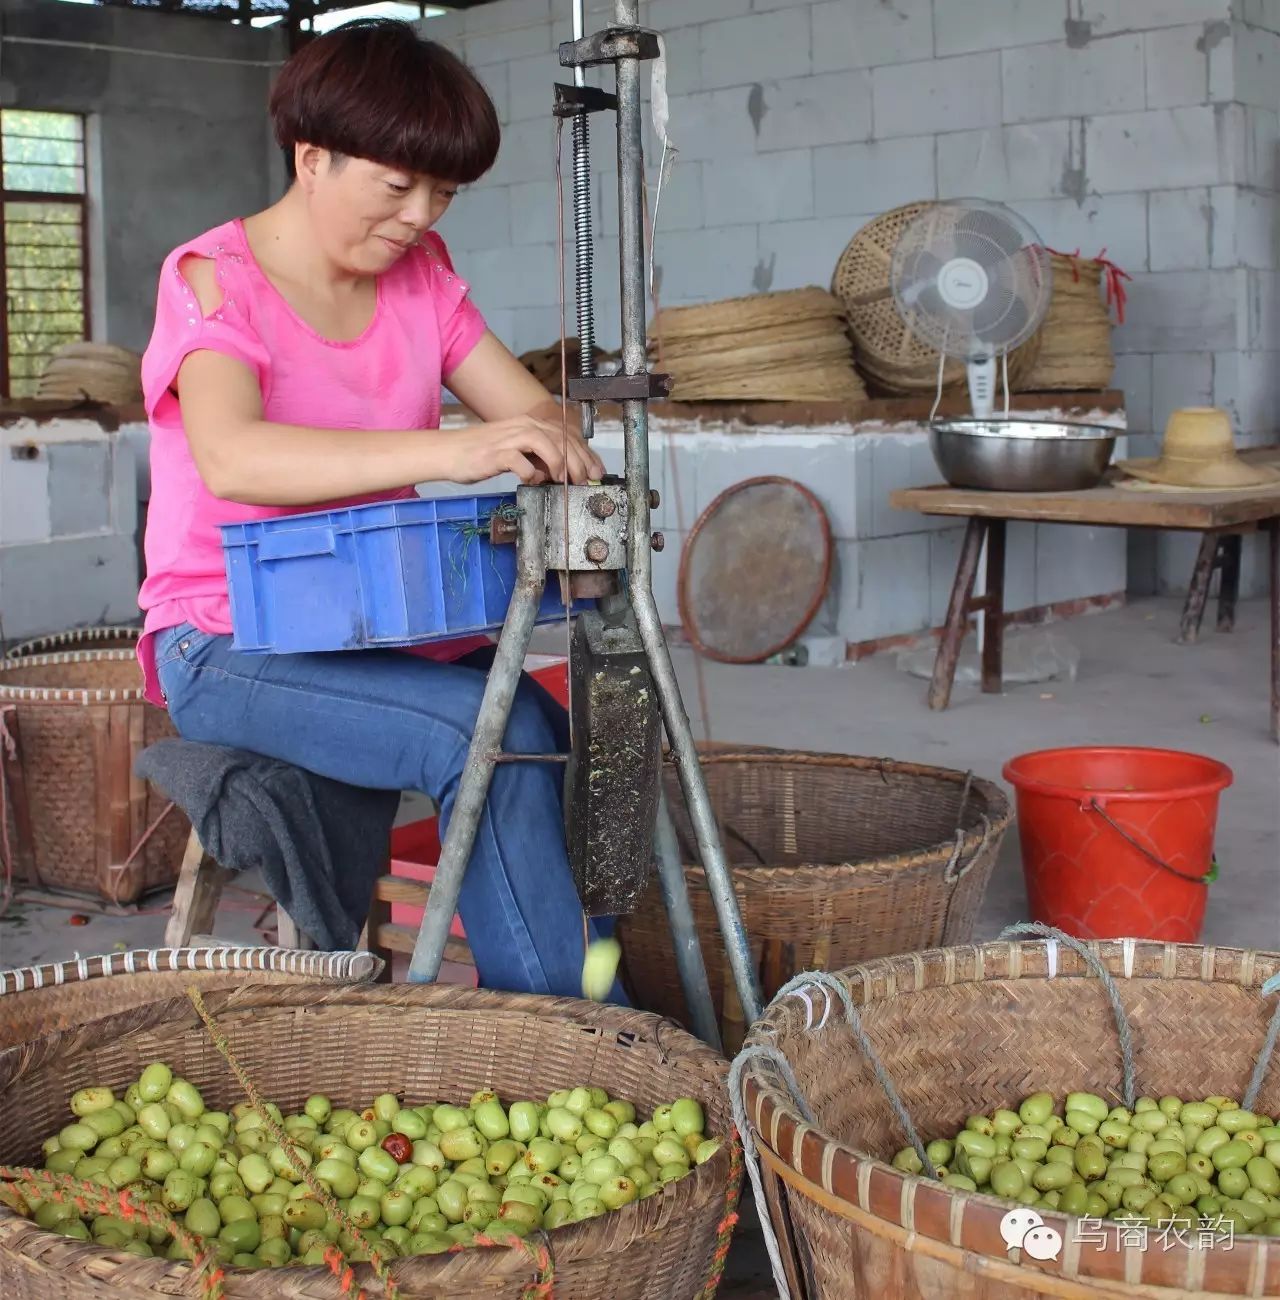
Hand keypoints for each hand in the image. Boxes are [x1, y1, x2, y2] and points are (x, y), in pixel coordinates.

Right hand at [441, 414, 605, 485]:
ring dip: (560, 463)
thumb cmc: (483, 455)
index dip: (586, 453)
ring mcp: (509, 438)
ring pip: (546, 443)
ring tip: (564, 481)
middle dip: (579, 460)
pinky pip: (519, 461)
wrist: (449, 452)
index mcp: (531, 424)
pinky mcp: (495, 453)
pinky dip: (530, 473)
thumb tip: (561, 473)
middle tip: (585, 480)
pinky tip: (532, 481)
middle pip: (561, 438)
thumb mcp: (518, 452)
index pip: (567, 434)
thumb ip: (539, 458)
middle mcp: (523, 426)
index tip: (596, 472)